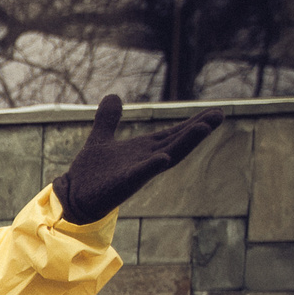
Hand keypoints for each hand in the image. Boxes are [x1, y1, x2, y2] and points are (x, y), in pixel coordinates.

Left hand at [53, 95, 225, 224]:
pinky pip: (138, 175)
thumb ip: (108, 119)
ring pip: (167, 157)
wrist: (73, 198)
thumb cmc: (91, 174)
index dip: (193, 123)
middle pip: (177, 142)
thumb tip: (113, 96)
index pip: (173, 134)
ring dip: (185, 143)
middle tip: (220, 114)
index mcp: (143, 149)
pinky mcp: (121, 185)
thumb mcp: (100, 138)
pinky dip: (150, 166)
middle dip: (198, 129)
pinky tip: (162, 158)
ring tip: (203, 128)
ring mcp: (136, 173)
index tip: (215, 111)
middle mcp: (145, 160)